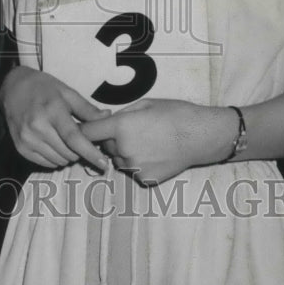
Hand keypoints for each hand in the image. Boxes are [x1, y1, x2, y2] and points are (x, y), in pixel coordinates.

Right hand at [0, 66, 110, 169]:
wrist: (12, 87)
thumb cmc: (43, 88)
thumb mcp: (67, 92)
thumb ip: (86, 108)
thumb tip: (106, 117)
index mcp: (52, 111)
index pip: (74, 138)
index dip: (90, 152)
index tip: (103, 163)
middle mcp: (37, 127)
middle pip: (68, 153)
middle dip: (80, 151)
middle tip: (79, 140)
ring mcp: (27, 139)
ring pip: (58, 160)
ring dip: (67, 155)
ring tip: (65, 140)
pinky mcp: (20, 147)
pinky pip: (45, 163)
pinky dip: (55, 158)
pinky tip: (54, 144)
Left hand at [80, 98, 237, 184]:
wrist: (201, 136)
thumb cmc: (174, 114)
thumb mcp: (144, 104)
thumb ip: (120, 115)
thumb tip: (104, 121)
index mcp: (121, 127)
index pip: (87, 133)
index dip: (83, 131)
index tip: (81, 131)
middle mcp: (124, 150)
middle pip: (105, 147)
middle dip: (111, 140)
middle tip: (132, 131)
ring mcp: (135, 167)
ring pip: (119, 160)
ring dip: (124, 153)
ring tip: (147, 142)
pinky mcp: (146, 179)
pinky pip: (133, 171)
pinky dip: (139, 164)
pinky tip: (156, 154)